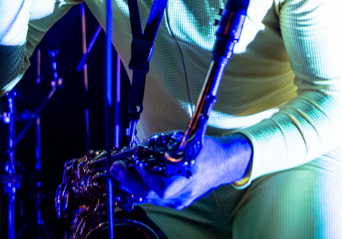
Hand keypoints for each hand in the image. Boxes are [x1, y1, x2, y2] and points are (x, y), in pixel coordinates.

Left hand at [110, 133, 251, 209]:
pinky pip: (156, 198)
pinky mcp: (178, 201)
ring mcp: (181, 199)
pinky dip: (143, 188)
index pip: (162, 188)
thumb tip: (140, 147)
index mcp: (189, 176)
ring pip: (150, 198)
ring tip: (121, 171)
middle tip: (117, 169)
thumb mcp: (185, 140)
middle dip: (130, 182)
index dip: (146, 178)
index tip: (137, 163)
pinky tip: (135, 178)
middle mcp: (184, 191)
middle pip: (151, 196)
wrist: (224, 163)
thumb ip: (162, 144)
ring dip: (133, 185)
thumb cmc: (207, 150)